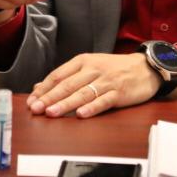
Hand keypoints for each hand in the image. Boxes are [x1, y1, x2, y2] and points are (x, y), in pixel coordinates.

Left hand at [28, 53, 159, 118]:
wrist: (144, 67)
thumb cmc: (114, 68)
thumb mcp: (89, 66)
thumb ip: (66, 76)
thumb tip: (39, 86)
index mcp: (83, 61)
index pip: (58, 75)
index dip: (44, 88)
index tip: (32, 100)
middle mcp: (93, 69)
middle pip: (68, 84)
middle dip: (50, 97)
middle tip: (36, 108)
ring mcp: (106, 81)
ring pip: (82, 93)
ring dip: (66, 104)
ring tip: (52, 113)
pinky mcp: (119, 92)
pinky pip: (103, 101)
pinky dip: (92, 108)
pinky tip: (81, 115)